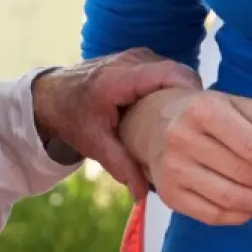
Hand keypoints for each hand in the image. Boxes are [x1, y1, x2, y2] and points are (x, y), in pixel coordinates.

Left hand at [32, 50, 201, 199]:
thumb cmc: (72, 117)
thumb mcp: (94, 144)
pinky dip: (172, 89)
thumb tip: (143, 195)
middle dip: (190, 99)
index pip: (170, 74)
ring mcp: (138, 55)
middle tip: (195, 130)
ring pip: (176, 71)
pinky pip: (167, 71)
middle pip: (179, 73)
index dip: (191, 93)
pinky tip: (170, 114)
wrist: (53, 96)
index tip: (198, 122)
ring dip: (182, 94)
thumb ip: (121, 167)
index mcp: (120, 78)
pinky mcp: (141, 59)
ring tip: (183, 124)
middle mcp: (132, 60)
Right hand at [121, 89, 251, 225]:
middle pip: (245, 174)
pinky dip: (244, 215)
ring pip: (232, 199)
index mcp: (203, 111)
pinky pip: (215, 215)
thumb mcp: (237, 104)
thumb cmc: (207, 113)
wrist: (153, 124)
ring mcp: (172, 171)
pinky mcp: (169, 195)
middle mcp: (182, 140)